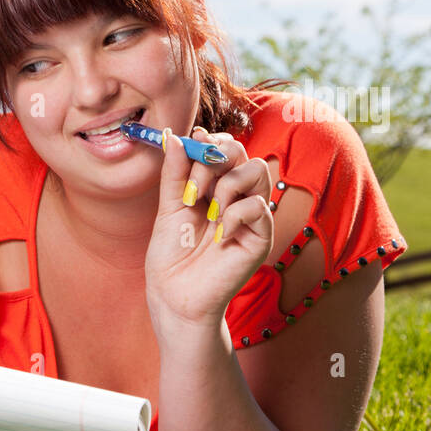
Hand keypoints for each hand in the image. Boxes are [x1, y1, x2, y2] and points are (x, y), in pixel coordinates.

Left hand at [144, 125, 273, 331]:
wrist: (174, 295)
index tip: (192, 140)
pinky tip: (219, 233)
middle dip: (214, 158)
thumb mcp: (169, 207)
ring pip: (257, 171)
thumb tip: (173, 135)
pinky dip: (235, 213)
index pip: (224, 148)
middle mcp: (236, 197)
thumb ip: (174, 172)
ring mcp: (251, 216)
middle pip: (242, 153)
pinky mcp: (261, 237)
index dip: (210, 140)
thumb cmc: (171, 255)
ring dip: (225, 184)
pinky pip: (259, 206)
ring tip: (205, 210)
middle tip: (192, 187)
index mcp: (215, 187)